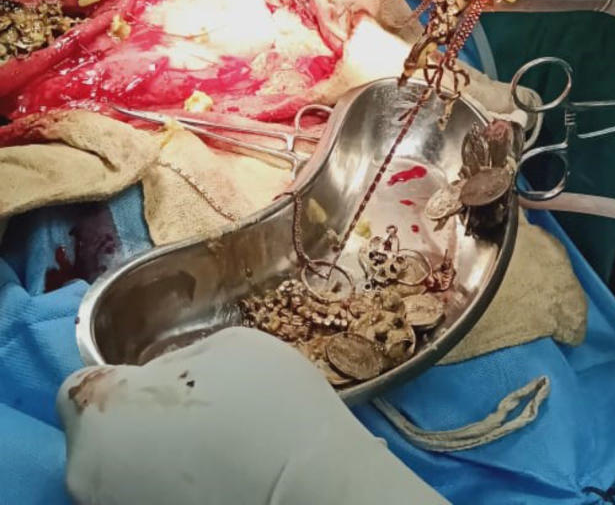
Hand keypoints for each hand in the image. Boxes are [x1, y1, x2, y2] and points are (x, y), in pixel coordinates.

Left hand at [59, 327, 448, 504]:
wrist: (315, 494)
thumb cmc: (268, 411)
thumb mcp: (228, 347)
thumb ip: (177, 360)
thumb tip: (161, 379)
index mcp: (100, 418)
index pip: (77, 391)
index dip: (120, 383)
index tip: (160, 387)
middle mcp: (86, 479)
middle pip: (98, 438)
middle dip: (134, 425)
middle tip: (191, 418)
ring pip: (119, 476)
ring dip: (149, 462)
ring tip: (208, 455)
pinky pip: (144, 499)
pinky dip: (167, 492)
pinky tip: (214, 485)